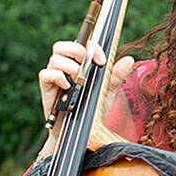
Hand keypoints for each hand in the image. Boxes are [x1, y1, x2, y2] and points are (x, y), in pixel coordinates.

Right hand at [37, 40, 133, 156]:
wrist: (81, 131)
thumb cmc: (91, 108)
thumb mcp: (107, 91)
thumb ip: (116, 75)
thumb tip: (129, 59)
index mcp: (78, 63)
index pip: (80, 43)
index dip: (91, 46)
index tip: (102, 60)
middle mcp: (64, 67)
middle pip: (62, 46)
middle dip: (77, 51)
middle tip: (88, 65)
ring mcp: (55, 77)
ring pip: (55, 58)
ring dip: (70, 67)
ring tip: (79, 80)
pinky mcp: (47, 88)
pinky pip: (46, 74)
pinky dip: (58, 77)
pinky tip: (68, 86)